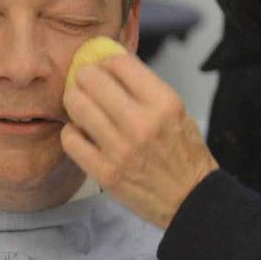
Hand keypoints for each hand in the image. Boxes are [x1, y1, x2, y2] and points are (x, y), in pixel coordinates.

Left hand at [61, 55, 219, 229]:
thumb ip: (144, 88)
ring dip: (74, 101)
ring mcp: (121, 149)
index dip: (105, 60)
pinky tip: (81, 134)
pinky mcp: (105, 172)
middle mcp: (142, 123)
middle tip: (85, 84)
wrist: (190, 198)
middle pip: (92, 79)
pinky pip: (70, 139)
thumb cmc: (182, 153)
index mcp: (163, 102)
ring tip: (80, 107)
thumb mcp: (175, 111)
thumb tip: (107, 63)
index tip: (102, 67)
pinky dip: (71, 132)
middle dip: (84, 77)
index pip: (119, 63)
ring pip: (77, 105)